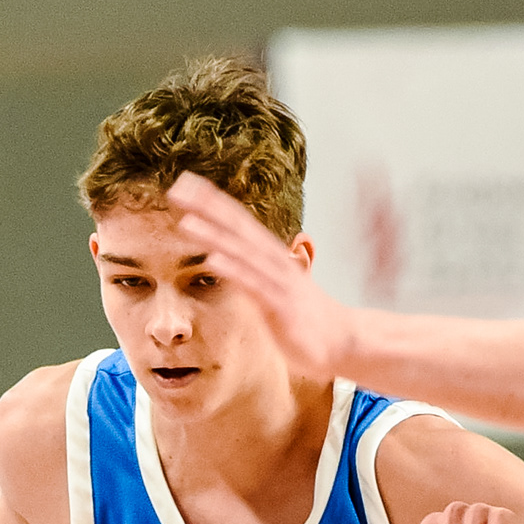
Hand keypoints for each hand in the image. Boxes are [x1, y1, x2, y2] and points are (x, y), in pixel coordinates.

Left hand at [163, 175, 352, 375]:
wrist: (344, 340)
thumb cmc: (307, 315)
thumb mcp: (277, 286)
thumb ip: (254, 270)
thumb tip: (229, 258)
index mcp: (272, 255)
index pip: (238, 221)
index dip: (212, 201)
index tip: (185, 183)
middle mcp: (275, 261)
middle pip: (238, 228)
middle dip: (208, 207)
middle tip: (178, 188)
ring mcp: (279, 282)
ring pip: (243, 253)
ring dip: (215, 236)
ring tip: (186, 222)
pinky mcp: (281, 306)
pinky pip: (254, 285)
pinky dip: (234, 270)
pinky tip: (213, 259)